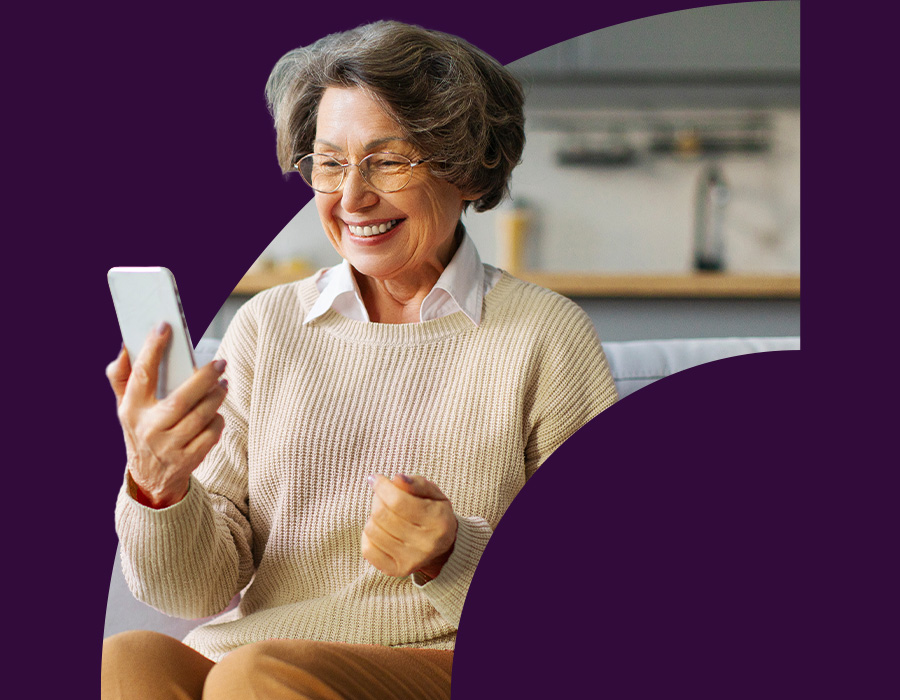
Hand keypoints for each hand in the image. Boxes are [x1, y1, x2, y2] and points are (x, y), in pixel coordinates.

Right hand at [106, 322, 227, 507]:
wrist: (149, 478)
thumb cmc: (141, 430)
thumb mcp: (126, 407)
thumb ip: (123, 377)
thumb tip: (126, 346)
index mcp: (131, 410)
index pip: (141, 375)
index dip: (152, 349)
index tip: (165, 327)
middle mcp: (148, 428)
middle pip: (181, 399)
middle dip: (204, 378)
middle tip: (220, 363)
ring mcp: (168, 447)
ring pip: (199, 417)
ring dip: (216, 398)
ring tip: (223, 383)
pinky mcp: (187, 460)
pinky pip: (210, 435)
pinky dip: (217, 421)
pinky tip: (217, 412)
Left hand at [362, 474, 457, 579]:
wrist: (443, 548)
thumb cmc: (434, 513)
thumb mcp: (433, 493)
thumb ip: (415, 483)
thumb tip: (396, 479)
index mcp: (438, 521)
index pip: (398, 501)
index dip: (382, 487)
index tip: (376, 479)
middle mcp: (426, 544)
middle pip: (382, 515)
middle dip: (377, 499)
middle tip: (382, 496)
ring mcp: (411, 560)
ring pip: (372, 531)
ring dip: (373, 517)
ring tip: (384, 514)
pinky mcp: (397, 570)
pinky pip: (368, 549)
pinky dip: (368, 536)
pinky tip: (381, 530)